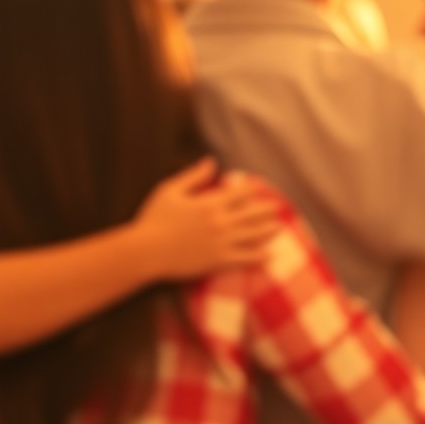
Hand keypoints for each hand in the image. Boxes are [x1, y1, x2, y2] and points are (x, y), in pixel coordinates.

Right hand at [134, 157, 281, 278]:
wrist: (145, 252)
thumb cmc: (154, 219)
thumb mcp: (170, 191)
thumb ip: (194, 176)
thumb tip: (211, 162)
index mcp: (210, 203)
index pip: (240, 193)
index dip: (252, 189)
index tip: (260, 187)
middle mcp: (220, 222)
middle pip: (252, 214)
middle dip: (267, 209)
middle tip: (278, 207)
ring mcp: (221, 243)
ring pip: (253, 236)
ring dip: (268, 231)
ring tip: (278, 228)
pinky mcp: (217, 262)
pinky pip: (244, 260)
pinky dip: (259, 257)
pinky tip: (269, 256)